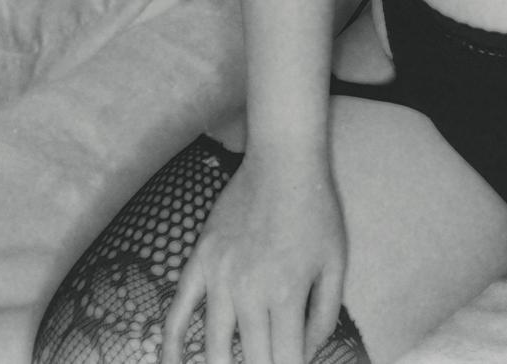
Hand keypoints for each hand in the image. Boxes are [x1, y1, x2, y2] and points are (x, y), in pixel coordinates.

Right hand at [162, 148, 346, 363]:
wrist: (283, 163)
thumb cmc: (315, 212)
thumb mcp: (335, 264)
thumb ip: (325, 316)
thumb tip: (308, 355)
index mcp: (287, 295)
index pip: (285, 361)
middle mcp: (249, 292)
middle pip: (251, 360)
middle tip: (269, 360)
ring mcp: (218, 277)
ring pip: (214, 347)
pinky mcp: (199, 262)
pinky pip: (177, 311)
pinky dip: (171, 344)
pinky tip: (171, 363)